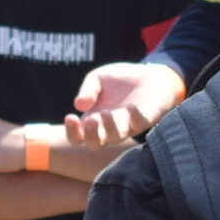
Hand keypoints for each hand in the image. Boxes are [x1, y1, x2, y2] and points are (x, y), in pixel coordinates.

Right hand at [66, 60, 184, 145]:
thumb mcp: (98, 79)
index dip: (72, 132)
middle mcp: (109, 128)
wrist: (148, 75)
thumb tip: (79, 105)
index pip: (78, 137)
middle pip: (95, 144)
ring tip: (106, 113)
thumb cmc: (120, 80)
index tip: (71, 117)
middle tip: (90, 121)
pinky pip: (140, 124)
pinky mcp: (147, 119)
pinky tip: (131, 107)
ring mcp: (128, 126)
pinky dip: (135, 117)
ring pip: (117, 138)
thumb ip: (88, 90)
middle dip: (91, 136)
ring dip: (110, 128)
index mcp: (93, 120)